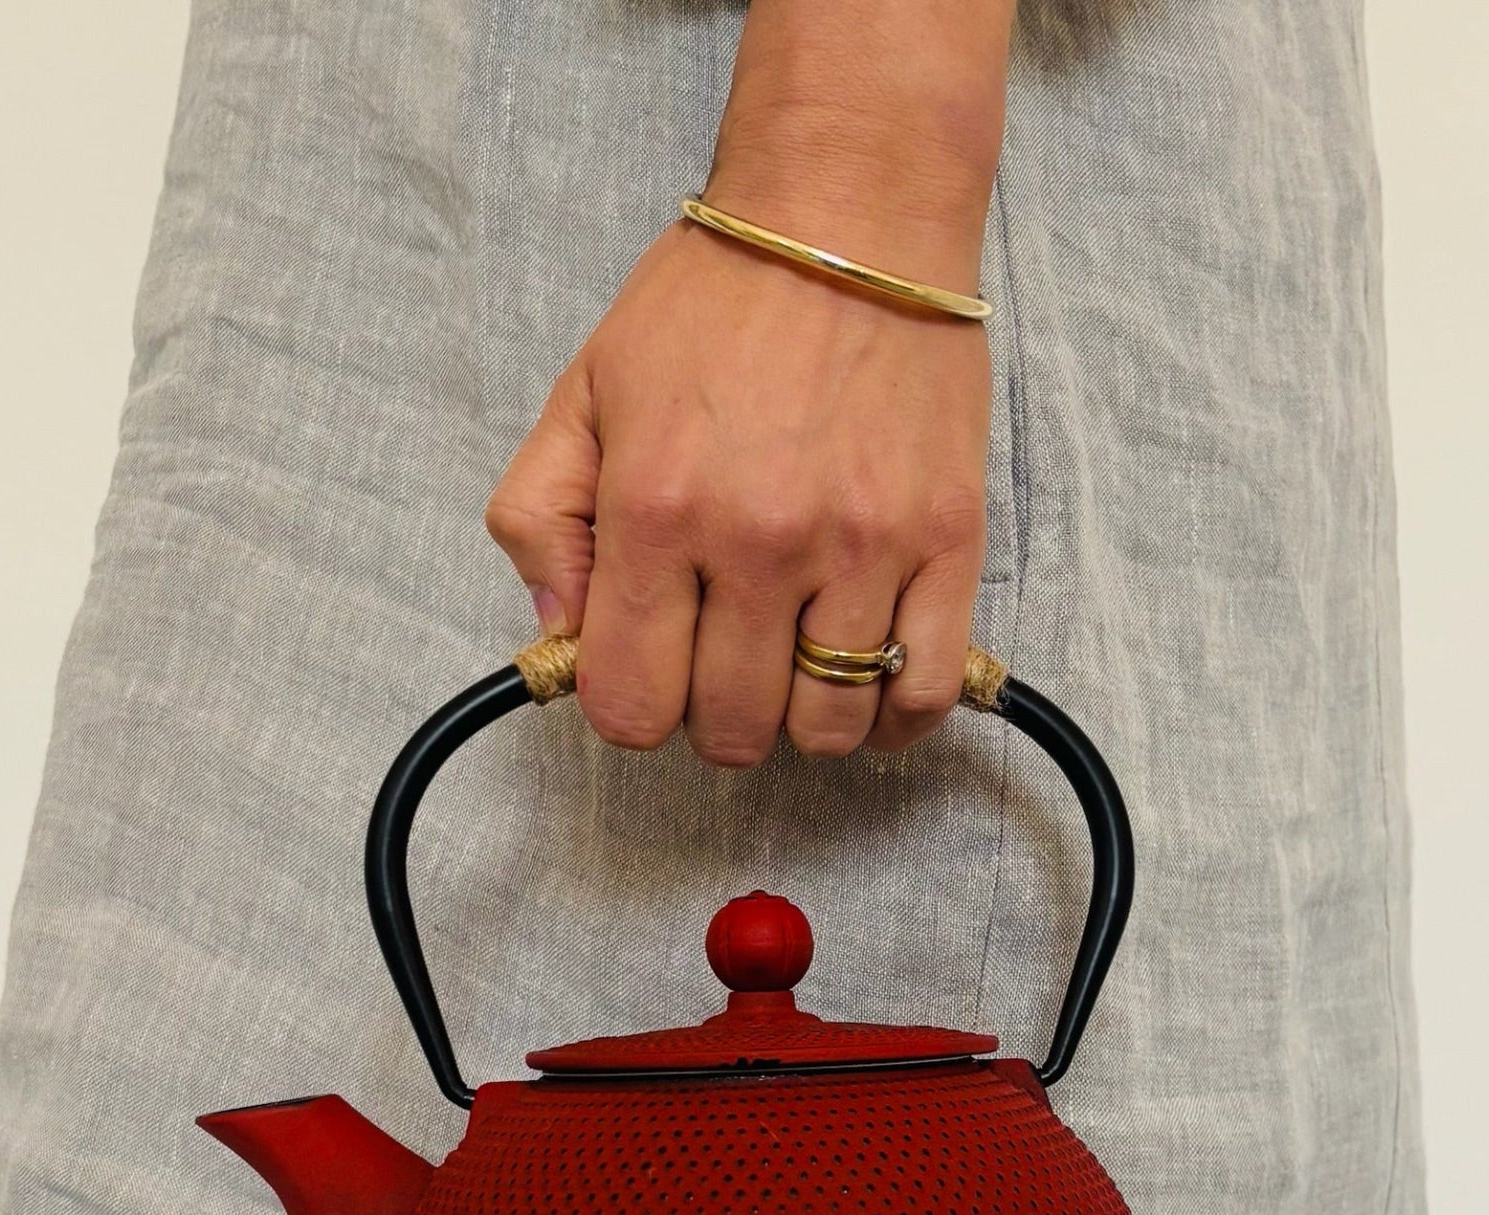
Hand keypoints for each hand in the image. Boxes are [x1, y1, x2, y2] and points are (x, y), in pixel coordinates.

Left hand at [483, 212, 993, 764]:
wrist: (850, 211)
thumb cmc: (714, 301)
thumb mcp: (583, 393)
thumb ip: (542, 521)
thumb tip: (560, 636)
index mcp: (657, 511)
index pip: (630, 703)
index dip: (630, 708)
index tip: (647, 673)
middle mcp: (760, 542)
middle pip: (731, 729)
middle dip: (713, 717)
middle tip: (722, 659)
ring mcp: (862, 547)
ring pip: (827, 727)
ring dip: (802, 722)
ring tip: (795, 665)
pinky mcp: (946, 540)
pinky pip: (924, 688)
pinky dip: (893, 717)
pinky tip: (868, 684)